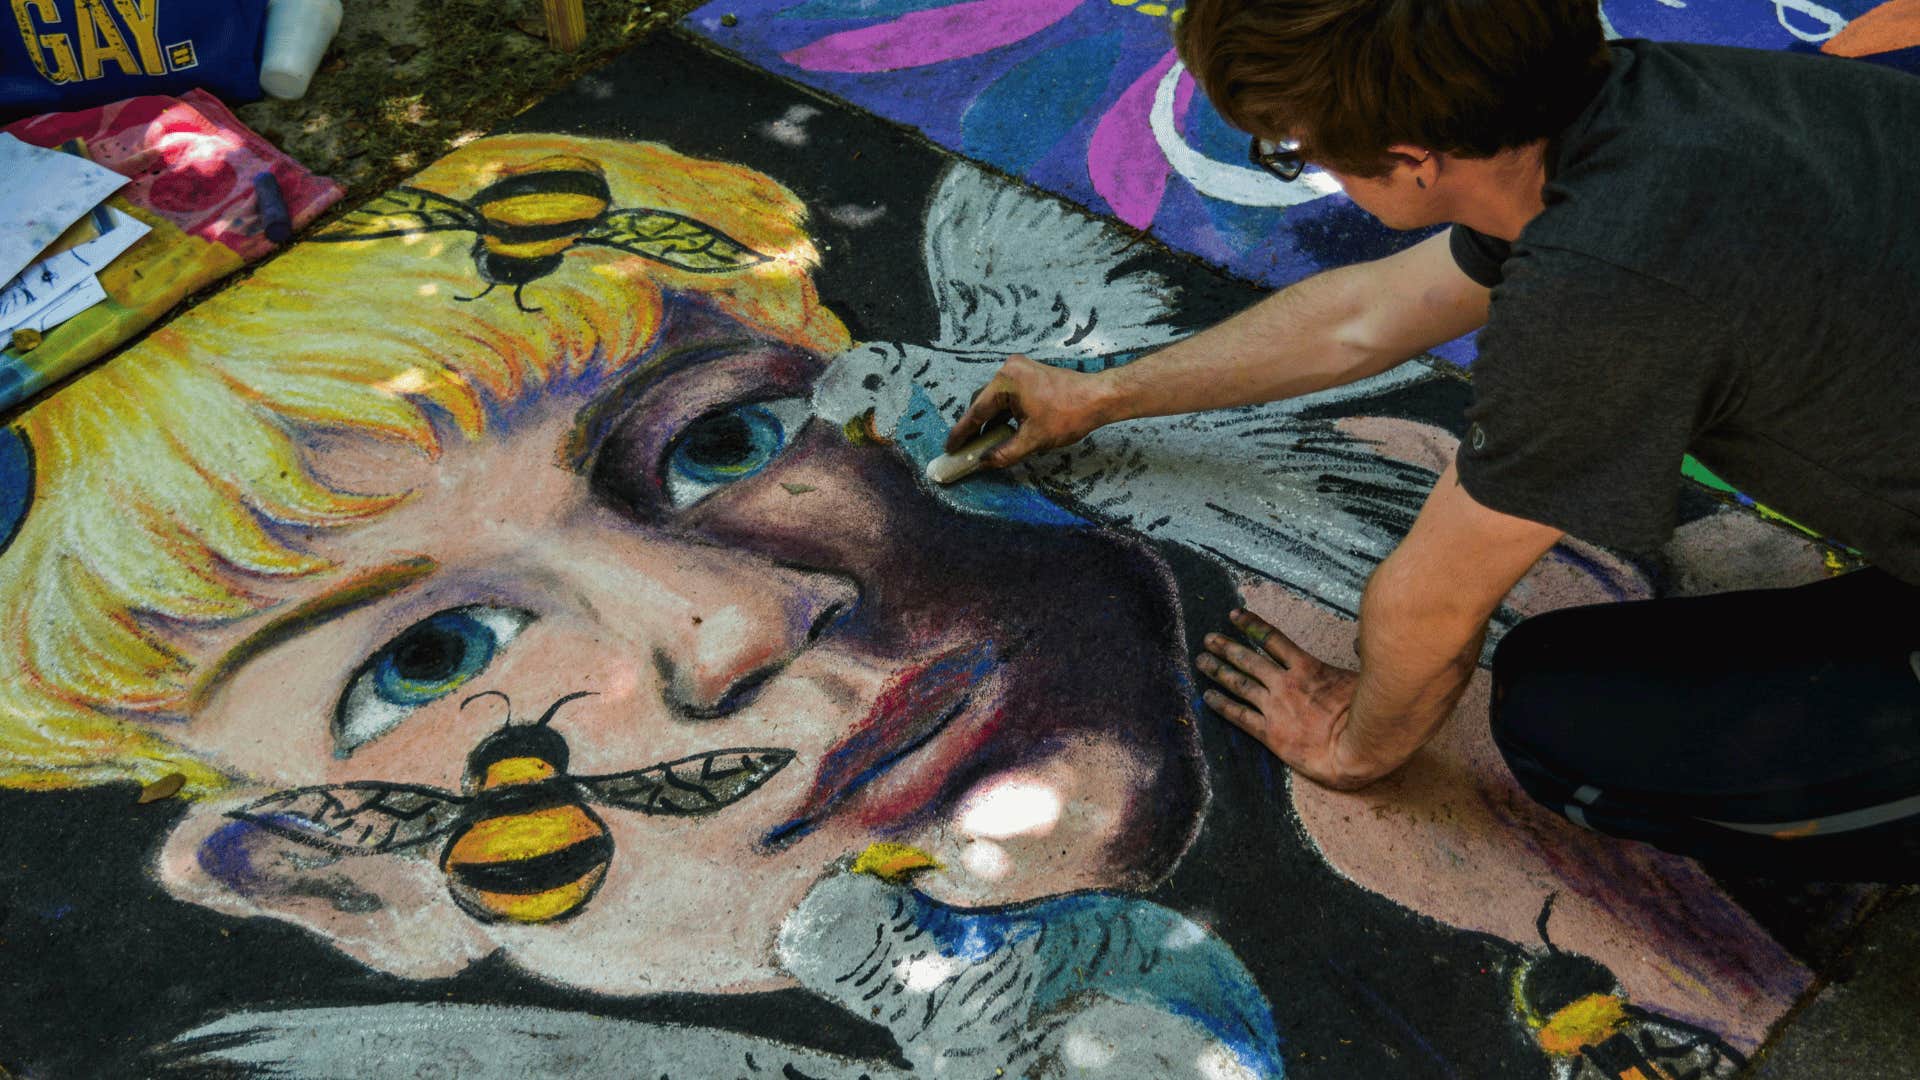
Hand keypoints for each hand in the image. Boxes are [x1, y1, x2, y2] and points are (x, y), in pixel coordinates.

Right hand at [945, 354, 1116, 469]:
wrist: (1099, 398)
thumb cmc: (1069, 415)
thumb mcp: (1034, 440)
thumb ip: (1004, 453)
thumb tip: (983, 464)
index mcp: (1006, 381)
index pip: (977, 411)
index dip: (962, 432)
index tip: (949, 447)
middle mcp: (1010, 370)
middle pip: (983, 402)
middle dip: (975, 427)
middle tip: (966, 449)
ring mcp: (1021, 370)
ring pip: (996, 400)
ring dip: (991, 421)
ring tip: (983, 444)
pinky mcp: (1030, 376)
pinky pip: (1009, 397)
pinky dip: (1004, 414)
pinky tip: (1003, 431)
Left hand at [1196, 609, 1400, 790]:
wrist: (1357, 748)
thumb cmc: (1366, 714)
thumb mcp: (1362, 678)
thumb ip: (1354, 659)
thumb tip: (1360, 642)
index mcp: (1307, 667)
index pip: (1272, 639)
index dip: (1250, 625)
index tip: (1234, 615)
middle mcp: (1285, 684)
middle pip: (1249, 659)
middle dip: (1226, 647)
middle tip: (1208, 639)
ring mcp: (1275, 708)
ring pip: (1239, 684)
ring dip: (1218, 671)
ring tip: (1201, 661)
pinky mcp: (1270, 734)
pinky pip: (1239, 716)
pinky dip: (1221, 705)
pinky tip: (1208, 697)